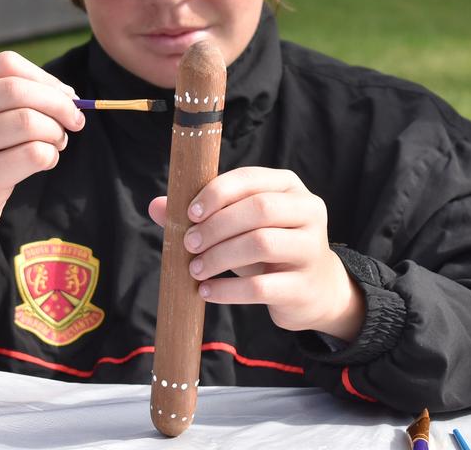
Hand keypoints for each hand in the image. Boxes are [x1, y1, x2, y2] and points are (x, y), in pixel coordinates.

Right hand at [0, 51, 84, 311]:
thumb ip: (12, 103)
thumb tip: (69, 96)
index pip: (6, 65)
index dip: (45, 79)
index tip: (68, 97)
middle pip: (18, 90)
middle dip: (59, 104)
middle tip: (75, 122)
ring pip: (28, 122)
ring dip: (55, 133)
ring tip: (56, 145)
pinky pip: (32, 154)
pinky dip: (50, 155)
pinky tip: (45, 162)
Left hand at [148, 167, 365, 341]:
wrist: (315, 291)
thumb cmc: (270, 250)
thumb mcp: (240, 227)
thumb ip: (202, 214)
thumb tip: (155, 206)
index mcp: (289, 186)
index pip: (250, 178)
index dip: (217, 193)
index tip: (190, 213)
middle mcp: (308, 211)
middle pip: (258, 209)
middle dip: (216, 226)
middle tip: (188, 244)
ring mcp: (311, 249)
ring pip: (260, 243)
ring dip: (219, 256)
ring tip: (195, 268)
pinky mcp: (304, 286)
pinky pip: (260, 286)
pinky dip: (226, 290)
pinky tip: (206, 291)